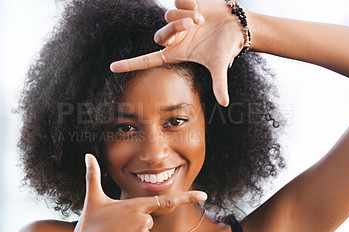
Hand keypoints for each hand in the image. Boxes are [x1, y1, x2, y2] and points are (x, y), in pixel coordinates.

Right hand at [70, 154, 206, 231]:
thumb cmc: (89, 227)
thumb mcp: (92, 199)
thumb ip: (93, 175)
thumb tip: (87, 155)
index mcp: (135, 205)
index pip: (167, 200)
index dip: (187, 197)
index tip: (204, 195)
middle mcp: (143, 219)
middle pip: (149, 218)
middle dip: (136, 220)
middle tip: (116, 225)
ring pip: (146, 231)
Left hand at [110, 0, 245, 105]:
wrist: (237, 24)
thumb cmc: (227, 46)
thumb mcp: (220, 65)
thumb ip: (219, 83)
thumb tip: (225, 104)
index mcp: (177, 53)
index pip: (148, 60)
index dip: (130, 64)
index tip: (112, 68)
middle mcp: (174, 38)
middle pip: (159, 35)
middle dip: (175, 27)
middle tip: (194, 24)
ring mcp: (177, 21)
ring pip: (168, 16)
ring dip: (185, 16)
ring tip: (202, 19)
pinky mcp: (183, 5)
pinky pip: (177, 1)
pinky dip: (189, 3)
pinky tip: (200, 6)